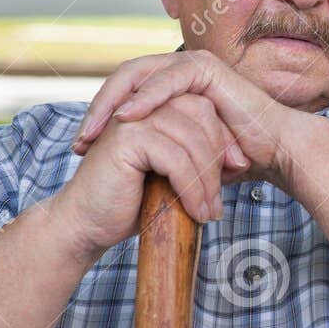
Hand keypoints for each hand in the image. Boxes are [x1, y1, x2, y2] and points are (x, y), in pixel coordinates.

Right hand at [53, 92, 236, 261]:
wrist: (87, 224)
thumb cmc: (130, 202)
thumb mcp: (172, 176)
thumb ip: (197, 157)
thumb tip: (241, 159)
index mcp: (153, 105)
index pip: (203, 107)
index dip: (223, 139)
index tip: (236, 172)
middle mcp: (143, 103)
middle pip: (202, 115)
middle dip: (218, 157)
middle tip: (220, 198)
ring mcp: (133, 117)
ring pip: (192, 139)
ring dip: (207, 180)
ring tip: (209, 212)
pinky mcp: (127, 137)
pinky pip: (176, 158)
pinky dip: (192, 188)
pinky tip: (196, 212)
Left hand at [72, 49, 306, 188]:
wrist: (275, 153)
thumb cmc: (235, 160)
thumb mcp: (183, 155)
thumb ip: (158, 151)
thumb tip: (126, 171)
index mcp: (171, 86)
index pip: (123, 94)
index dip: (99, 118)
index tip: (80, 149)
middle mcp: (179, 70)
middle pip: (123, 81)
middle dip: (97, 109)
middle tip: (80, 140)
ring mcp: (192, 65)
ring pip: (138, 75)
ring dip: (113, 102)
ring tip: (95, 130)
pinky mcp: (205, 69)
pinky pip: (166, 79)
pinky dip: (144, 97)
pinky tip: (126, 116)